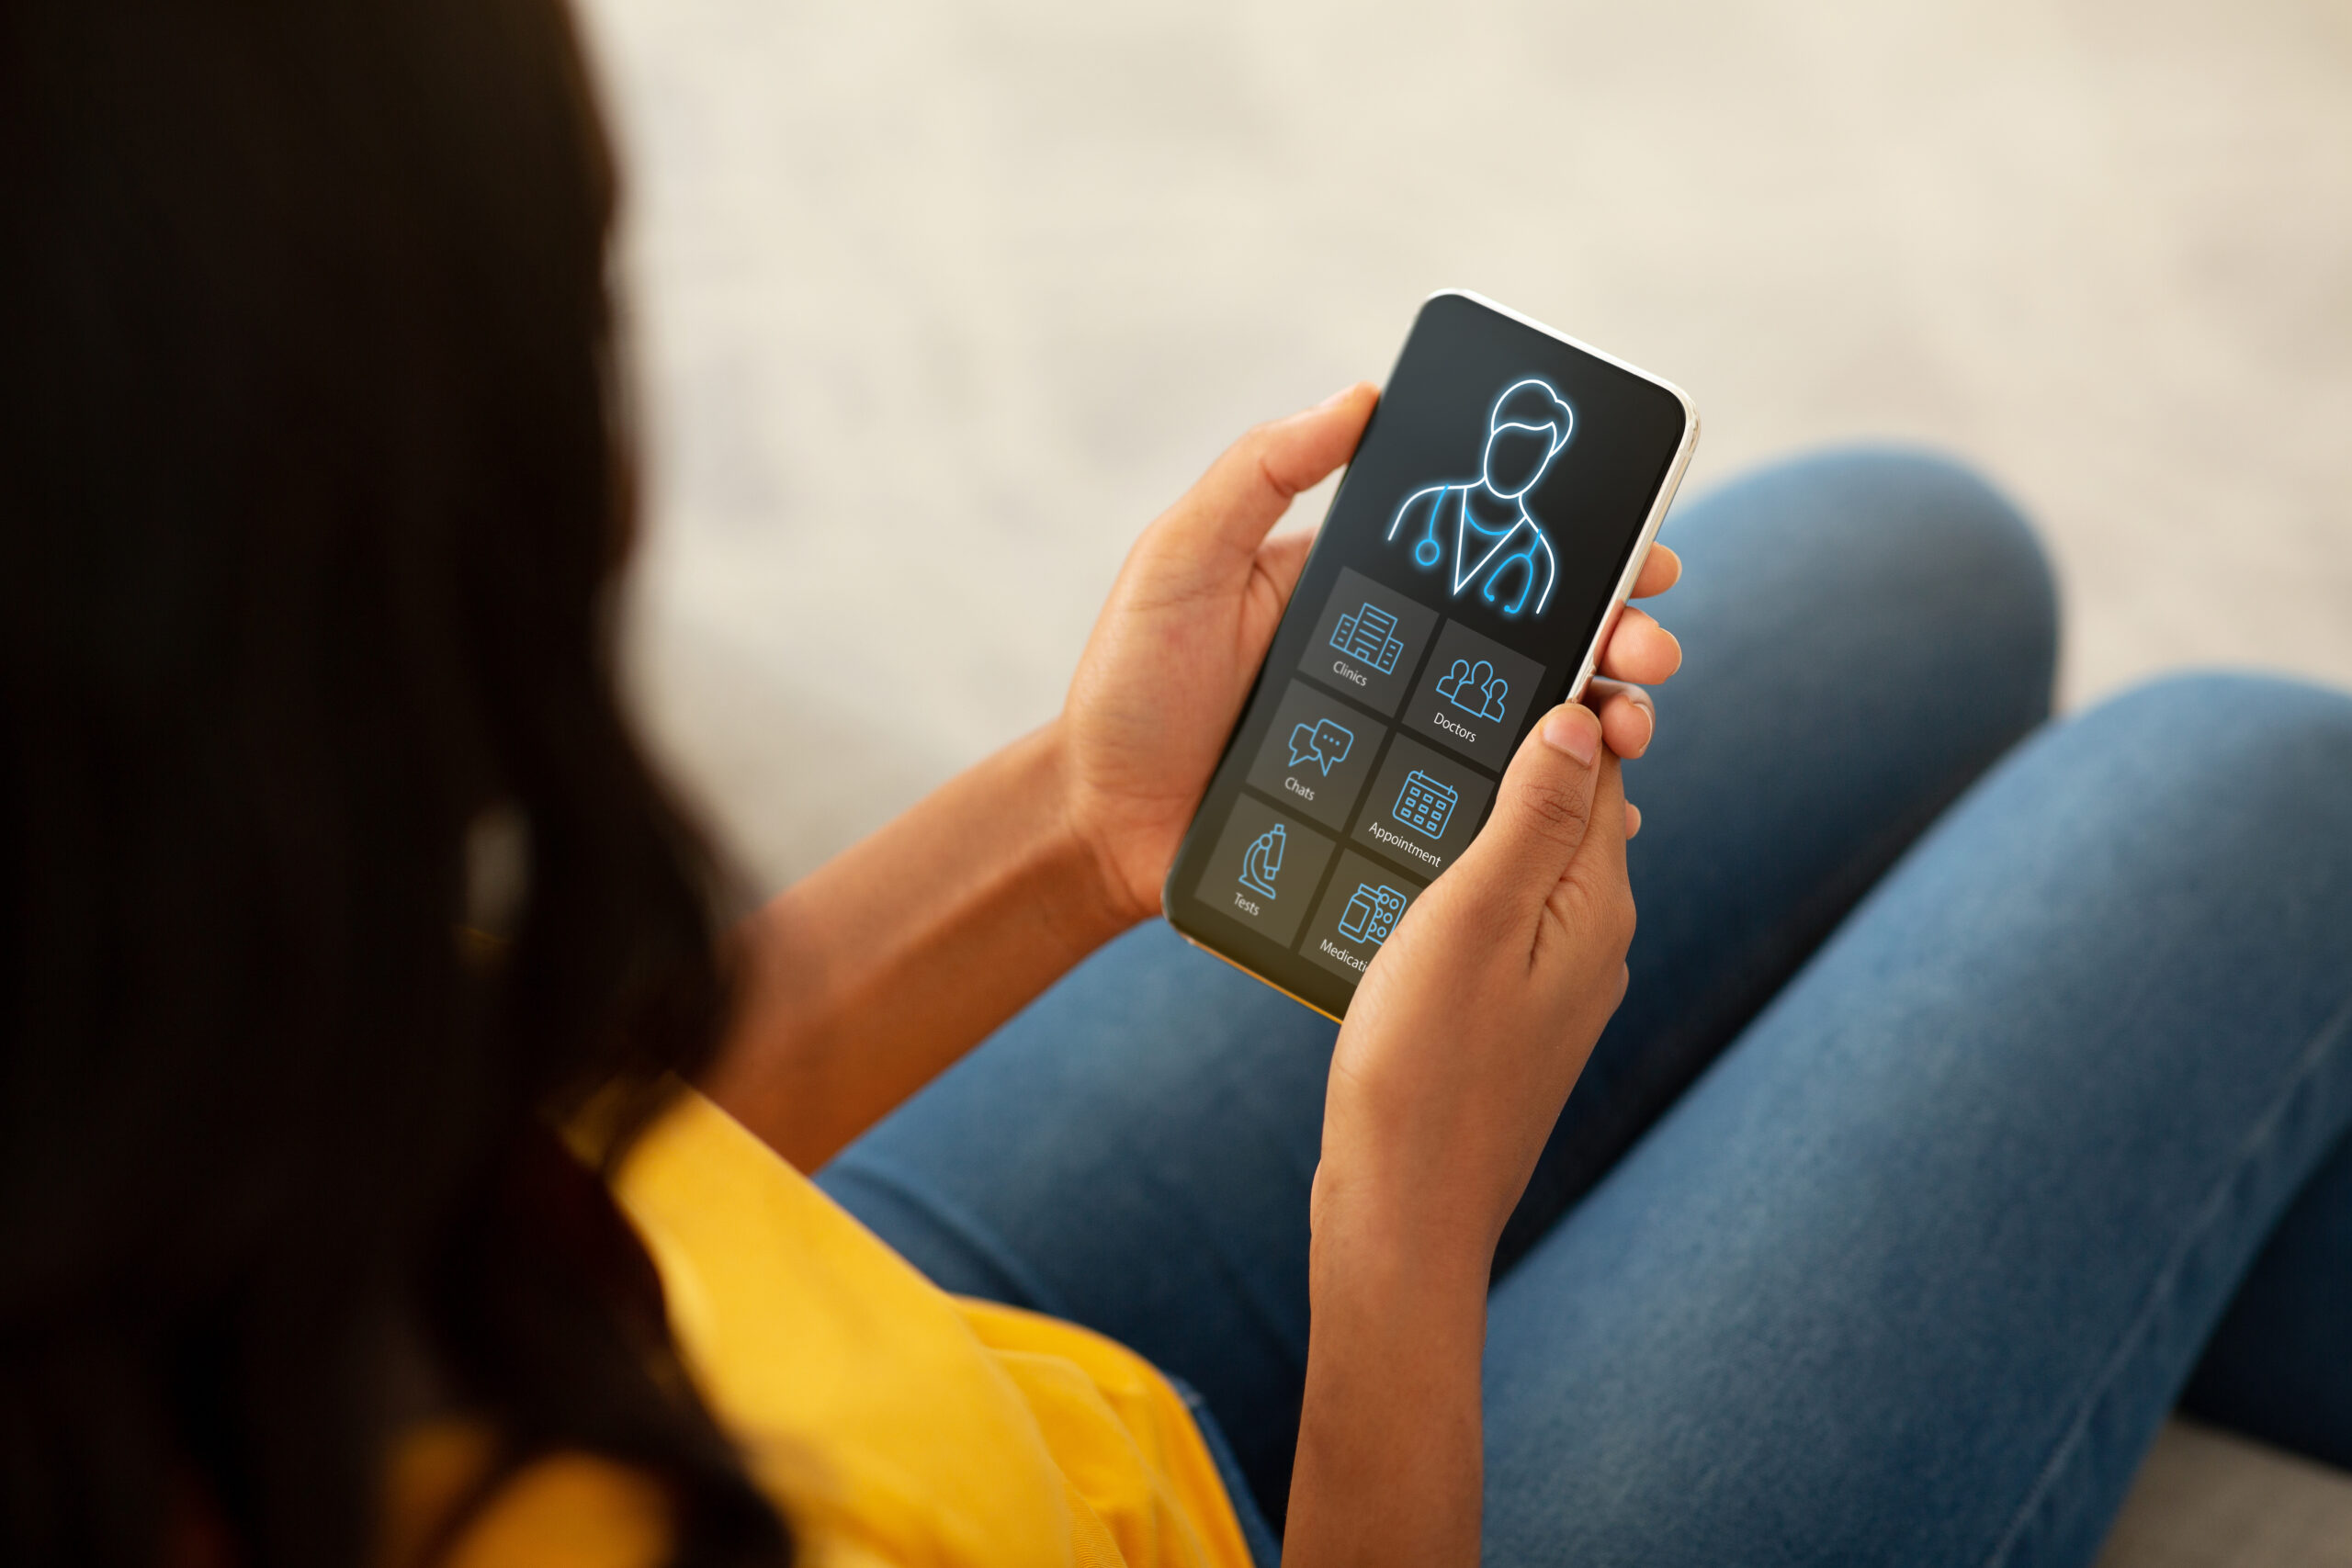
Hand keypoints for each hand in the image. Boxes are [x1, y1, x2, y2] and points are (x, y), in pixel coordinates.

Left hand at [1059, 388, 1683, 924]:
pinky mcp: (1401, 822)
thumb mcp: (1180, 562)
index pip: (1490, 555)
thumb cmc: (1129, 687)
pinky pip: (1493, 810)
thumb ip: (1257, 474)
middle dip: (1618, 632)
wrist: (1098, 824)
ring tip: (1630, 722)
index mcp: (1368, 589)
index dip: (1575, 548)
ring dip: (1604, 713)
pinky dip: (1557, 804)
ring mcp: (1408, 745)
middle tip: (1649, 643)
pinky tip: (1604, 804)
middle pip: (1538, 638)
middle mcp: (1406, 663)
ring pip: (1532, 724)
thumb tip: (1361, 395)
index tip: (1641, 546)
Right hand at [1316, 701, 1636, 1275]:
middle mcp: (1594, 935)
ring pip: (1534, 854)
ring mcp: (1557, 977)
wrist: (1402, 1210)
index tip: (1529, 628)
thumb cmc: (1424, 1068)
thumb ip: (1528, 818)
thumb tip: (1582, 719)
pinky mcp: (1512, 1010)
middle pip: (1573, 802)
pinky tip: (1416, 860)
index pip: (1600, 760)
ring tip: (1432, 749)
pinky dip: (1472, 865)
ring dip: (1495, 801)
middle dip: (1533, 738)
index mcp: (1595, 901)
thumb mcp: (1470, 920)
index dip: (1569, 689)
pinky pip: (1504, 907)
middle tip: (1465, 674)